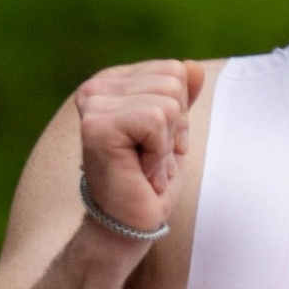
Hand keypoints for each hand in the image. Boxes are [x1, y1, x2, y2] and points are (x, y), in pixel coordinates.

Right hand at [74, 58, 202, 236]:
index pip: (174, 70)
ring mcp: (93, 104)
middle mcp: (97, 87)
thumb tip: (194, 66)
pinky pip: (156, 121)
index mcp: (114, 82)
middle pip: (173, 81)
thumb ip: (182, 97)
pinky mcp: (97, 125)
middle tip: (149, 158)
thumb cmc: (148, 180)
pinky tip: (139, 171)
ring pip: (167, 102)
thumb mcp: (173, 132)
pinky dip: (158, 153)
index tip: (154, 144)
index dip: (178, 114)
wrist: (129, 222)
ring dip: (165, 144)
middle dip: (174, 128)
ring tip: (143, 165)